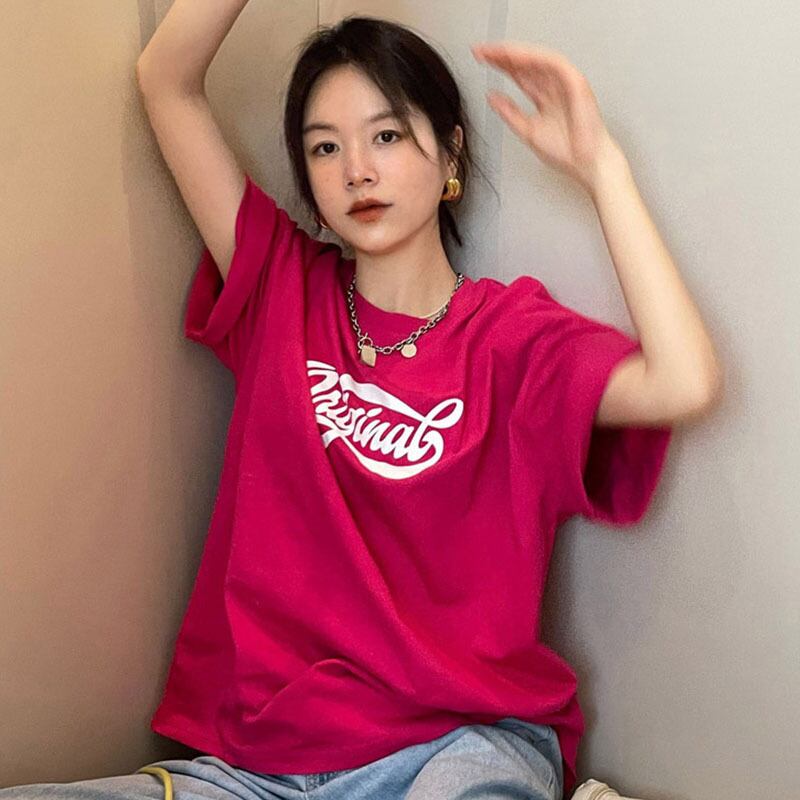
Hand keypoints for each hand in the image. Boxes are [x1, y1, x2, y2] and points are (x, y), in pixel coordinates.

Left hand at [471, 41, 623, 192]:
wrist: (586, 164)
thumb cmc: (566, 152)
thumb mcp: (528, 131)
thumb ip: (509, 113)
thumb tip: (491, 97)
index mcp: (544, 98)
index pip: (519, 76)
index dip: (500, 67)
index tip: (481, 61)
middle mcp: (553, 88)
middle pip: (526, 65)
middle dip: (503, 56)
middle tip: (481, 52)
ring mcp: (565, 84)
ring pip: (538, 60)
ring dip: (516, 54)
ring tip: (496, 52)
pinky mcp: (576, 82)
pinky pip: (554, 64)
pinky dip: (536, 59)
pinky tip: (519, 57)